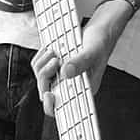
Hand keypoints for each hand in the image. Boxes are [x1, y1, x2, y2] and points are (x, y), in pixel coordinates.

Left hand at [31, 0, 131, 115]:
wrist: (99, 31)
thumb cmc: (100, 43)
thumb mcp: (92, 52)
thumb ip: (80, 62)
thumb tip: (65, 73)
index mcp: (83, 90)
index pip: (63, 108)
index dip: (52, 106)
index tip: (49, 94)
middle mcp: (71, 86)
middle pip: (47, 91)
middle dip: (46, 75)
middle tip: (56, 60)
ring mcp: (62, 77)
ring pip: (41, 78)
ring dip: (42, 65)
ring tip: (54, 52)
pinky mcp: (55, 67)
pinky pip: (39, 67)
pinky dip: (40, 58)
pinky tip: (49, 49)